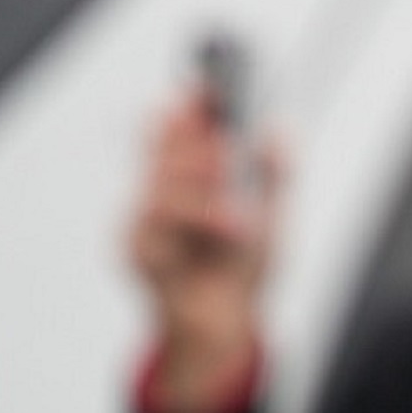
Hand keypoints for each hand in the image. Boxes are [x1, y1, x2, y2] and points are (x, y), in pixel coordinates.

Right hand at [129, 91, 281, 412]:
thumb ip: (273, 174)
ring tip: (236, 217)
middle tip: (226, 148)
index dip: (190, 106)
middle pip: (166, 148)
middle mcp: (164, 190)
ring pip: (161, 185)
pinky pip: (157, 227)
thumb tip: (277, 131)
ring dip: (204, 196)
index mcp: (194, 177)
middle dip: (197, 145)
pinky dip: (193, 231)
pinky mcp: (134, 248)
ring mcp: (145, 218)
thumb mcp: (272, 217)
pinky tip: (221, 236)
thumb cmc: (244, 269)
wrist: (226, 323)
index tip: (205, 89)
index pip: (181, 128)